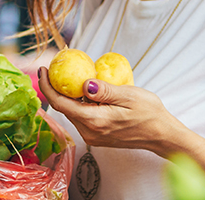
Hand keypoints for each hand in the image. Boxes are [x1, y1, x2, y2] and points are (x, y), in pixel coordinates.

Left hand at [38, 66, 184, 155]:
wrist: (161, 135)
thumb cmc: (149, 113)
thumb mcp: (129, 95)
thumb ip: (105, 90)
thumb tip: (84, 83)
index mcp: (95, 121)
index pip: (62, 104)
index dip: (48, 87)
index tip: (43, 70)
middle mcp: (90, 132)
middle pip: (63, 108)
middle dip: (55, 88)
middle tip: (54, 67)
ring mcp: (93, 136)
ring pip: (71, 113)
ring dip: (67, 95)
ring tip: (69, 76)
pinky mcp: (97, 136)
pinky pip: (81, 116)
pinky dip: (78, 102)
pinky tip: (84, 90)